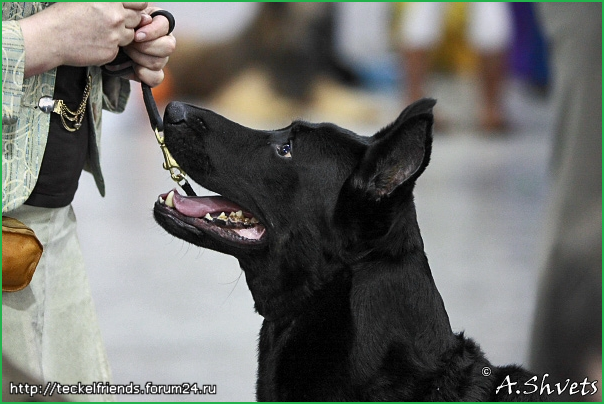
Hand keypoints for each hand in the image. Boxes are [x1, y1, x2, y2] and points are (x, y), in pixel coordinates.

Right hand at [20, 2, 147, 76]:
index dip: (136, 7)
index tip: (131, 10)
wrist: (50, 37)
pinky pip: (119, 49)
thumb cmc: (64, 15)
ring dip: (121, 34)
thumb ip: (110, 2)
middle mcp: (115, 16)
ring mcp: (115, 35)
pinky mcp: (111, 52)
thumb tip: (132, 6)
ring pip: (131, 36)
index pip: (139, 3)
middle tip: (112, 22)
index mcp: (110, 0)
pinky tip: (96, 42)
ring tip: (102, 32)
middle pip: (137, 19)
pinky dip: (111, 46)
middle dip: (129, 20)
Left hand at [120, 7, 176, 86]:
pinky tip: (134, 67)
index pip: (165, 26)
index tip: (136, 36)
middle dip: (146, 47)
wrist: (109, 44)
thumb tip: (146, 20)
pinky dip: (144, 74)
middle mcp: (165, 42)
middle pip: (168, 47)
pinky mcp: (154, 74)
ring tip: (128, 53)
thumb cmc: (119, 27)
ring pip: (159, 62)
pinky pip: (157, 78)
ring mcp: (161, 59)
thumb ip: (137, 17)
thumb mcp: (127, 18)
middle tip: (130, 45)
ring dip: (139, 58)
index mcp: (160, 24)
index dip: (152, 32)